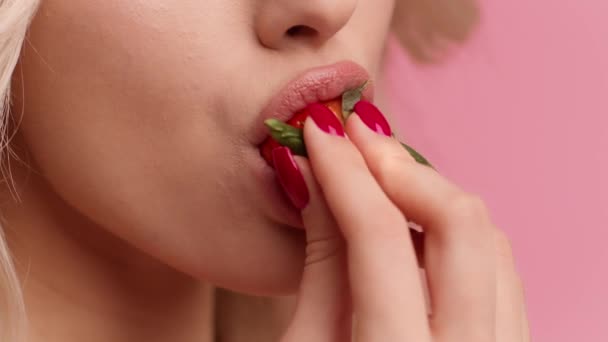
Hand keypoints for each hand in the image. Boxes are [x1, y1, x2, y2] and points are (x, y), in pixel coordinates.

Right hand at [272, 102, 529, 340]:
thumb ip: (320, 263)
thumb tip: (311, 173)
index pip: (380, 236)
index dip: (344, 171)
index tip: (320, 129)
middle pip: (460, 222)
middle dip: (399, 166)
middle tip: (355, 134)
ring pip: (490, 237)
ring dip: (430, 193)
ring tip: (378, 173)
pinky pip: (499, 268)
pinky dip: (455, 231)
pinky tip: (412, 222)